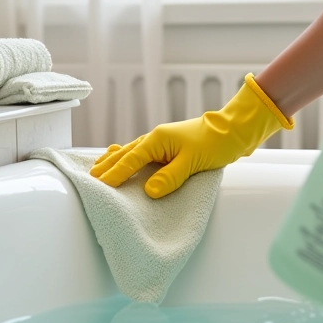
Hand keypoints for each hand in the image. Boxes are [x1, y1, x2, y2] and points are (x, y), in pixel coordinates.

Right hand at [90, 73, 292, 197]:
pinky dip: (127, 160)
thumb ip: (171, 176)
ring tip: (97, 171)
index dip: (115, 174)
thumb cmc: (215, 143)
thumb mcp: (193, 162)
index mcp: (158, 140)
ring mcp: (160, 142)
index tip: (100, 186)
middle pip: (125, 155)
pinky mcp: (167, 148)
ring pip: (130, 153)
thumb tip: (150, 191)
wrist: (232, 130)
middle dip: (107, 167)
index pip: (131, 160)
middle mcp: (155, 139)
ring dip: (114, 162)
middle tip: (89, 180)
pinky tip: (122, 161)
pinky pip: (141, 155)